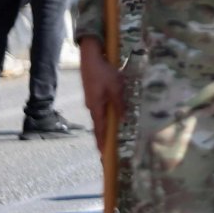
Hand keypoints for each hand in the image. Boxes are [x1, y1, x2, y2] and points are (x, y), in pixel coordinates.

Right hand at [77, 37, 123, 153]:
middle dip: (102, 138)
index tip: (103, 154)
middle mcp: (92, 107)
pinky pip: (100, 109)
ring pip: (100, 117)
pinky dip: (106, 116)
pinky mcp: (94, 94)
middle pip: (98, 126)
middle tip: (106, 151)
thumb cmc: (104, 73)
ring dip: (105, 128)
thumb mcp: (116, 88)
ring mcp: (92, 101)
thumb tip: (123, 120)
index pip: (99, 129)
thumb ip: (119, 104)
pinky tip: (111, 117)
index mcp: (96, 107)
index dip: (102, 142)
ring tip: (110, 138)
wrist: (91, 58)